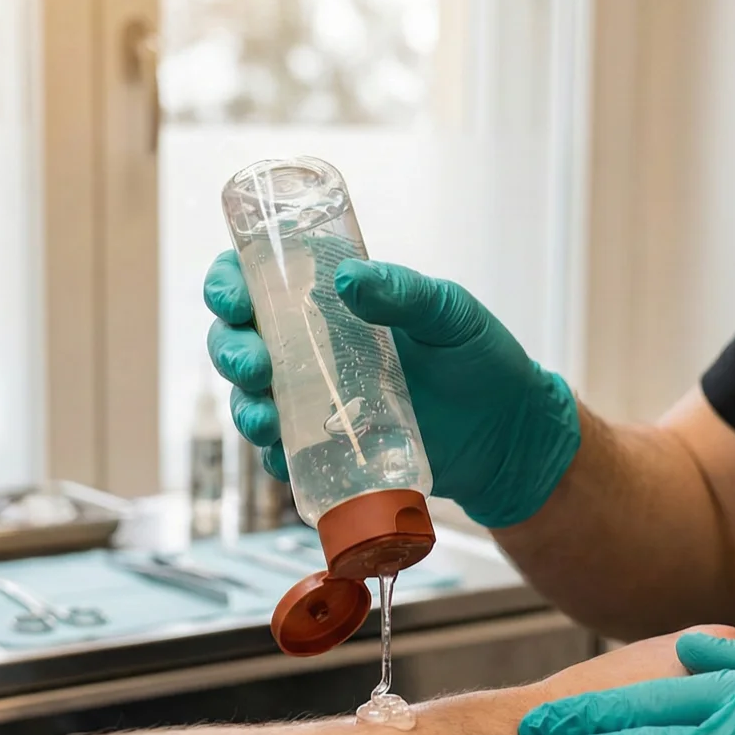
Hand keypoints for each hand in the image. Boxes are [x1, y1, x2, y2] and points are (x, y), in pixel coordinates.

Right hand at [204, 253, 580, 526]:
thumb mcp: (448, 314)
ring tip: (267, 416)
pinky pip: (281, 455)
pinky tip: (283, 455)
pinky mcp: (325, 450)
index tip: (236, 298)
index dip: (228, 285)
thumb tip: (348, 278)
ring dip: (244, 406)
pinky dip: (273, 456)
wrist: (507, 434)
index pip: (256, 281)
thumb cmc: (480, 359)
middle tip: (255, 365)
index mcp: (329, 301)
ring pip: (249, 399)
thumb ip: (404, 292)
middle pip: (237, 341)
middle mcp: (309, 348)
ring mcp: (313, 402)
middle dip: (230, 351)